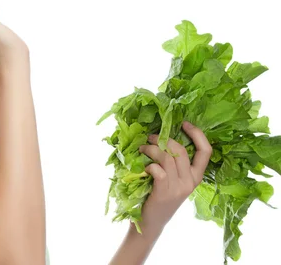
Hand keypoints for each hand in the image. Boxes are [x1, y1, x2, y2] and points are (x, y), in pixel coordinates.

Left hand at [138, 121, 211, 235]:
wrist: (151, 223)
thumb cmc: (158, 197)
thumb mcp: (173, 180)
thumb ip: (174, 164)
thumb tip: (162, 137)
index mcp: (196, 176)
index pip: (206, 151)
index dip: (197, 134)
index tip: (184, 123)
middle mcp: (190, 181)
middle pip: (181, 150)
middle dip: (163, 138)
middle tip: (149, 137)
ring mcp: (178, 187)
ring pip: (168, 157)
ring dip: (151, 148)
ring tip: (142, 148)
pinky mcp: (164, 192)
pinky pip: (159, 170)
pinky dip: (149, 165)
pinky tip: (143, 168)